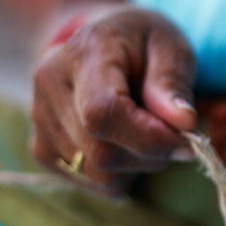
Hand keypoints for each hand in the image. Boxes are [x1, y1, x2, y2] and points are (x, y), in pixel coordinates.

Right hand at [30, 2, 196, 194]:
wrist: (103, 43)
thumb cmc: (143, 43)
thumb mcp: (169, 46)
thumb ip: (173, 82)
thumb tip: (184, 123)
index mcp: (82, 52)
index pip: (103, 113)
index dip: (149, 137)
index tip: (186, 137)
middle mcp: (50, 85)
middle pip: (102, 152)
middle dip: (152, 153)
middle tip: (176, 134)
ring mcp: (39, 120)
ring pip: (98, 174)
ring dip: (139, 165)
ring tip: (150, 134)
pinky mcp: (42, 148)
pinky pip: (91, 182)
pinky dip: (121, 173)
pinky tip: (126, 142)